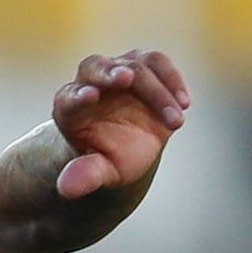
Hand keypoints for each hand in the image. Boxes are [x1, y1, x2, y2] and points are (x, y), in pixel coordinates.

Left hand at [44, 48, 191, 203]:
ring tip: (175, 122)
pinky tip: (184, 104)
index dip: (78, 97)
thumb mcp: (99, 170)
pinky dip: (172, 80)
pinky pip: (157, 63)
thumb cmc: (108, 158)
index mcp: (70, 109)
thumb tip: (67, 189)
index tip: (90, 96)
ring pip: (134, 66)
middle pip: (95, 68)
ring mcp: (117, 69)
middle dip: (110, 73)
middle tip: (127, 78)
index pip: (69, 98)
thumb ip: (85, 175)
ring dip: (155, 90)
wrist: (127, 145)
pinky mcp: (142, 64)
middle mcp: (89, 82)